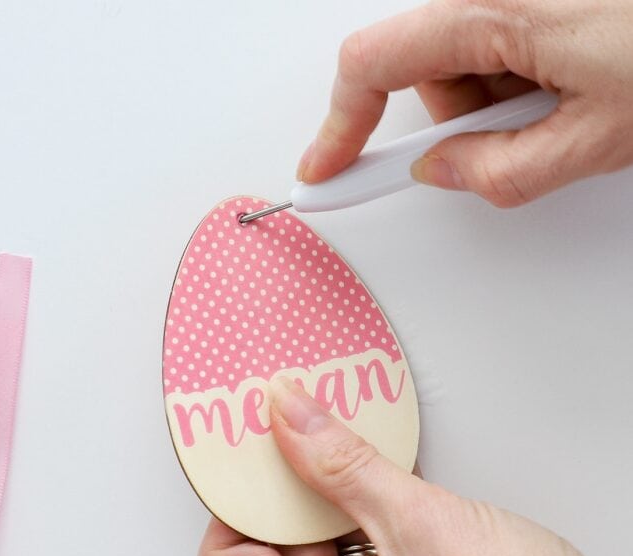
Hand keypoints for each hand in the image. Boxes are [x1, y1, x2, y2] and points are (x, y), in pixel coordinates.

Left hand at [199, 378, 632, 555]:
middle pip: (271, 549)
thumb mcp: (420, 523)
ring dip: (330, 495)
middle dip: (287, 486)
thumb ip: (341, 463)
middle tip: (301, 426)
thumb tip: (288, 416)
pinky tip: (382, 477)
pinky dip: (362, 514)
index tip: (251, 444)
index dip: (235, 495)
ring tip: (346, 445)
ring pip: (319, 549)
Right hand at [296, 0, 632, 206]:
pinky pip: (497, 34)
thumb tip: (443, 173)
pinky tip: (576, 68)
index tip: (324, 169)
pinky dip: (523, 70)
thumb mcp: (598, 138)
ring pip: (464, 56)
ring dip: (502, 96)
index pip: (372, 69)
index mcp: (497, 6)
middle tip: (523, 132)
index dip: (338, 127)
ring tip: (572, 93)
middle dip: (460, 118)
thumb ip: (502, 173)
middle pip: (425, 67)